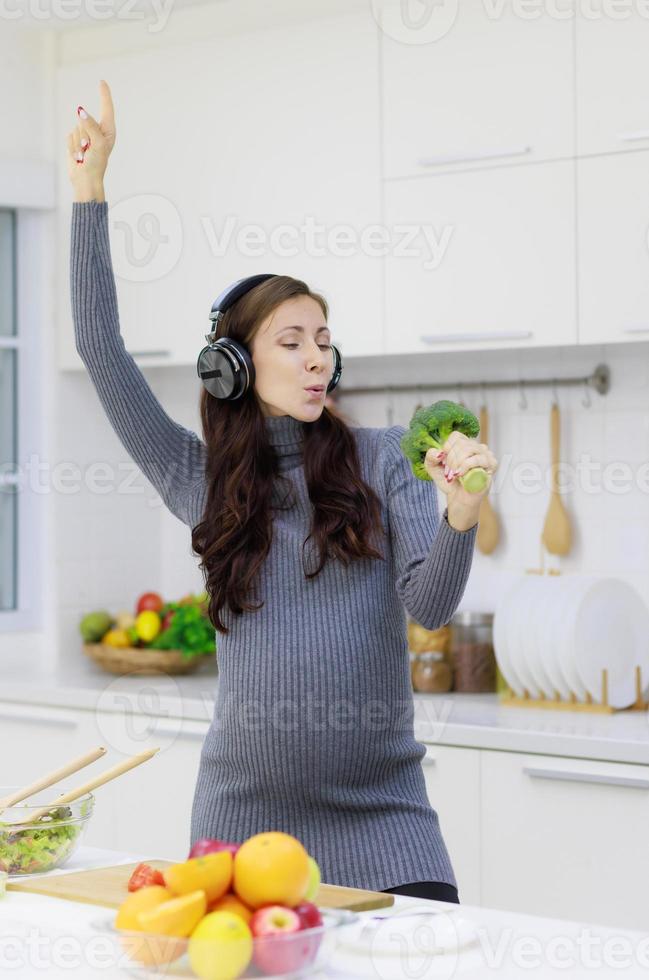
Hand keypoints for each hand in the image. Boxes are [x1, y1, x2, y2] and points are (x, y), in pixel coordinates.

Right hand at [66, 79, 115, 193]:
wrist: (85, 180)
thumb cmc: (97, 164)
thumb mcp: (98, 144)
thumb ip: (90, 126)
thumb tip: (81, 111)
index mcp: (108, 131)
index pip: (106, 109)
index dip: (104, 95)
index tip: (102, 82)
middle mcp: (97, 131)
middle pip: (84, 120)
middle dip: (84, 134)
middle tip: (88, 149)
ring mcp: (86, 136)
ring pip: (75, 127)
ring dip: (78, 143)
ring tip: (84, 154)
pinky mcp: (75, 141)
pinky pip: (69, 135)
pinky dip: (71, 146)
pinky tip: (77, 156)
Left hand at [424, 430, 497, 510]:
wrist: (459, 499)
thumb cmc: (450, 482)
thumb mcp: (434, 469)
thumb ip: (430, 458)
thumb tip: (438, 452)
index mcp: (465, 445)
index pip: (456, 436)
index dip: (447, 447)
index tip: (443, 461)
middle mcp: (477, 448)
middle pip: (461, 443)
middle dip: (451, 459)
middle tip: (448, 473)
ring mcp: (486, 455)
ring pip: (469, 449)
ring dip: (457, 463)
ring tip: (454, 475)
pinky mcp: (491, 465)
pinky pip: (478, 459)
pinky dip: (465, 466)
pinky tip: (460, 475)